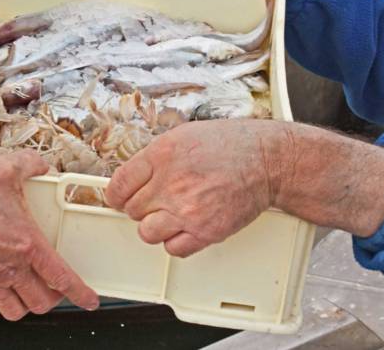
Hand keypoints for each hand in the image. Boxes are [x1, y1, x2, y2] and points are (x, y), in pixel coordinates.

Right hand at [0, 150, 98, 319]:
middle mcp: (10, 268)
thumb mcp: (6, 169)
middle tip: (55, 288)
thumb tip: (41, 165)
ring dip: (26, 305)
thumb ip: (30, 164)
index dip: (81, 293)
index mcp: (28, 245)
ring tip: (29, 293)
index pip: (63, 278)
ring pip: (15, 310)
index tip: (90, 300)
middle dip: (53, 299)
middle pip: (41, 302)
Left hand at [105, 120, 284, 256]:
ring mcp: (187, 210)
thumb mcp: (183, 136)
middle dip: (141, 207)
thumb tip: (131, 178)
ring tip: (171, 215)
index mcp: (162, 155)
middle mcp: (171, 184)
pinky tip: (185, 226)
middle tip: (157, 200)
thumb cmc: (230, 145)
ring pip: (147, 233)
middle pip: (132, 211)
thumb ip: (154, 158)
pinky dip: (176, 241)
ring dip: (156, 226)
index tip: (120, 198)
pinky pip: (173, 248)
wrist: (267, 160)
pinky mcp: (205, 231)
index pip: (118, 186)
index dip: (116, 195)